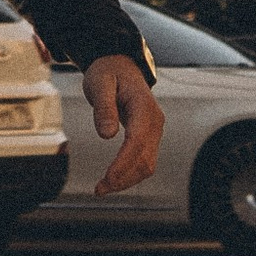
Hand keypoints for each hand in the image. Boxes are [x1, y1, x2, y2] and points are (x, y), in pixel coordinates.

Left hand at [85, 53, 163, 192]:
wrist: (121, 65)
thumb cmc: (108, 72)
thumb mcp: (99, 83)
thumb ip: (104, 107)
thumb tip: (106, 135)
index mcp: (144, 108)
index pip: (137, 142)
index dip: (124, 164)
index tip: (108, 179)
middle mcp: (155, 122)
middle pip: (145, 159)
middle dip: (124, 178)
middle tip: (99, 189)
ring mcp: (155, 131)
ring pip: (148, 164)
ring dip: (127, 180)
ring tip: (103, 188)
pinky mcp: (149, 137)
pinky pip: (145, 161)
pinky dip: (130, 174)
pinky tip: (114, 180)